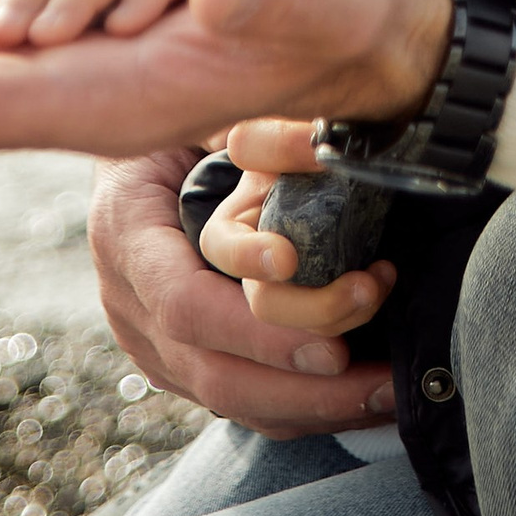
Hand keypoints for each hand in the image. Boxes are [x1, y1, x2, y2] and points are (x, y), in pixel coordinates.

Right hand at [93, 146, 394, 436]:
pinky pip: (241, 402)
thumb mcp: (198, 109)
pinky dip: (304, 406)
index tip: (332, 336)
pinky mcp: (180, 364)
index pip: (185, 304)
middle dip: (302, 383)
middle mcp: (130, 303)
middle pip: (213, 371)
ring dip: (316, 405)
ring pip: (230, 399)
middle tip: (376, 375)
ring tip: (388, 392)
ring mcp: (151, 342)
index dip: (255, 325)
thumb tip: (318, 142)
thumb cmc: (177, 121)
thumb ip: (248, 126)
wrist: (135, 157)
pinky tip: (363, 399)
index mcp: (127, 234)